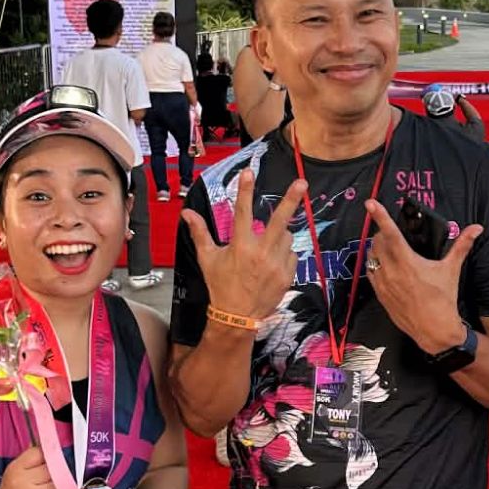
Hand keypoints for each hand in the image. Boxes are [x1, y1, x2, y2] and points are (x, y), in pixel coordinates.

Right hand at [0, 446, 61, 488]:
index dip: (50, 454)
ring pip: (59, 484)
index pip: (40, 454)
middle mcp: (23, 483)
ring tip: (58, 482)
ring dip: (63, 482)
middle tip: (58, 470)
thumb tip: (50, 446)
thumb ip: (33, 457)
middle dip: (58, 468)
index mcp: (16, 469)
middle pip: (52, 469)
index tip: (54, 455)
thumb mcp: (16, 469)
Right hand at [181, 169, 306, 322]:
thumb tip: (186, 213)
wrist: (237, 317)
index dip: (244, 190)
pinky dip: (284, 254)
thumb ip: (200, 232)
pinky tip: (271, 264)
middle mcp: (261, 253)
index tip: (248, 171)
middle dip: (291, 200)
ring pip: (286, 237)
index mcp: (241, 246)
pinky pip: (291, 254)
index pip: (242, 211)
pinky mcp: (287, 275)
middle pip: (280, 220)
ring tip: (265, 249)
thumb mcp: (208, 259)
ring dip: (279, 236)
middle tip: (302, 182)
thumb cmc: (220, 285)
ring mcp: (277, 265)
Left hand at [363, 198, 482, 355]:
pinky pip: (370, 272)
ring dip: (377, 248)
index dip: (380, 216)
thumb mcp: (452, 270)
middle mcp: (392, 272)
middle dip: (383, 233)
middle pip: (378, 242)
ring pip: (371, 257)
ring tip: (388, 247)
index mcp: (409, 263)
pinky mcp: (380, 295)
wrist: (435, 331)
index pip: (391, 234)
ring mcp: (383, 284)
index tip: (371, 203)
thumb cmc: (444, 299)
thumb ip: (462, 245)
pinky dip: (375, 264)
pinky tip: (384, 264)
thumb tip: (477, 228)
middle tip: (392, 232)